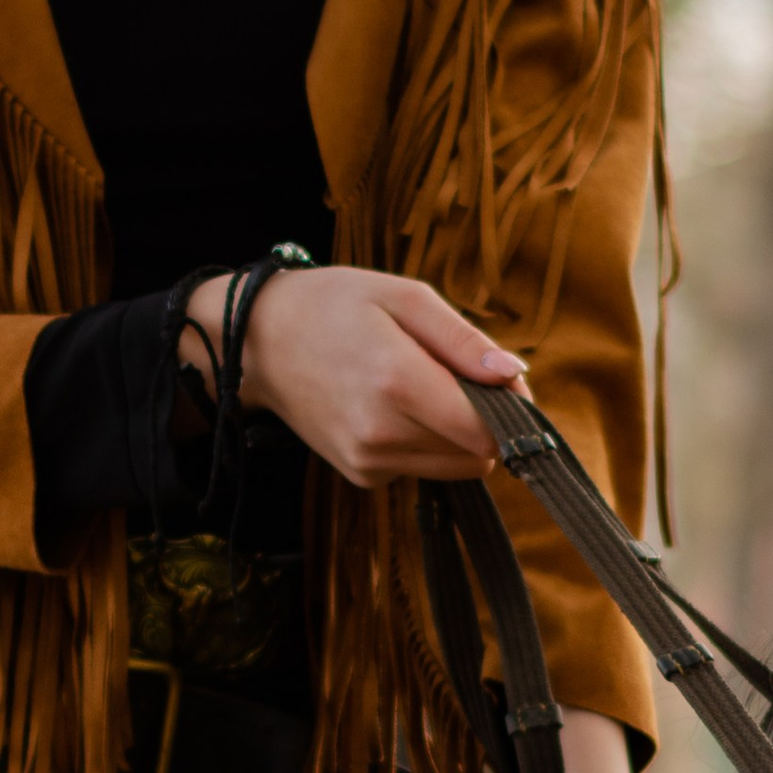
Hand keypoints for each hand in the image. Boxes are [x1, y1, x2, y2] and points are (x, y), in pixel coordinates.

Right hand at [181, 265, 519, 487]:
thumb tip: (513, 375)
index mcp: (398, 383)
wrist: (259, 342)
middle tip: (460, 375)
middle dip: (486, 420)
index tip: (503, 380)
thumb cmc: (333, 307)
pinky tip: (393, 406)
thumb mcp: (404, 297)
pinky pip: (422, 467)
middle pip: (479, 455)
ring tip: (421, 386)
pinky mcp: (362, 475)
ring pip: (455, 467)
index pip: (489, 431)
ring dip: (457, 434)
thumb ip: (463, 340)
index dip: (512, 409)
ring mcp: (369, 461)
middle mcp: (383, 434)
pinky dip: (424, 442)